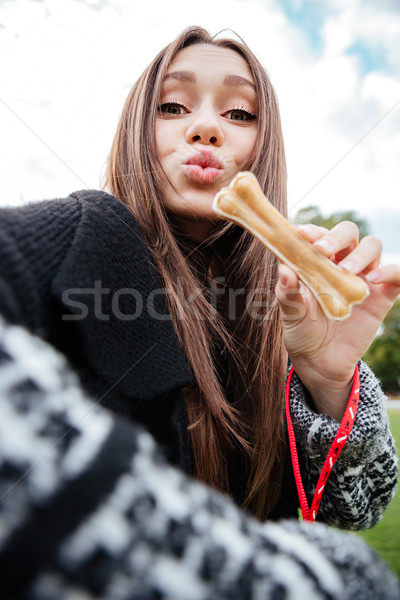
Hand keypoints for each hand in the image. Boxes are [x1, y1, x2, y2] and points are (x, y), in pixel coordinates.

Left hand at [275, 221, 399, 418]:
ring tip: (345, 271)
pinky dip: (391, 271)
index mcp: (317, 261)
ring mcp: (363, 278)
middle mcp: (341, 263)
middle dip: (336, 236)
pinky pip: (397, 275)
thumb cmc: (301, 330)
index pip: (319, 235)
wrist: (320, 362)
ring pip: (372, 246)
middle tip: (323, 249)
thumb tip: (284, 269)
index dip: (314, 230)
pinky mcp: (382, 296)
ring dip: (360, 253)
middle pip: (349, 233)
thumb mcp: (290, 313)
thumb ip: (287, 291)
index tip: (302, 234)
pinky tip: (374, 279)